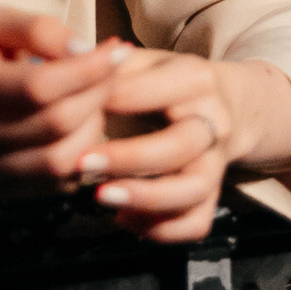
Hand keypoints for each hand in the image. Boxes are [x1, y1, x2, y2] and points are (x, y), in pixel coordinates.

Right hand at [0, 8, 129, 187]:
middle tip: (114, 71)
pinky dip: (82, 156)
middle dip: (98, 95)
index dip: (88, 70)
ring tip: (97, 98)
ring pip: (58, 161)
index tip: (119, 51)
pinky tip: (85, 125)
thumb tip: (85, 51)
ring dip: (94, 127)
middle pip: (53, 125)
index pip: (37, 86)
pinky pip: (54, 184)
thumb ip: (39, 29)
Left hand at [73, 54, 290, 242]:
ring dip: (146, 199)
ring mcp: (216, 162)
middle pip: (180, 146)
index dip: (112, 100)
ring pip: (194, 190)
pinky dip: (161, 230)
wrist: (229, 105)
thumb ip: (107, 64)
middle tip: (83, 162)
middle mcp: (214, 122)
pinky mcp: (212, 195)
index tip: (72, 107)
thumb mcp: (145, 62)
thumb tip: (61, 59)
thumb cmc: (169, 82)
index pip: (155, 91)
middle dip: (129, 159)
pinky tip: (125, 218)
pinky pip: (196, 223)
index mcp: (196, 80)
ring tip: (102, 198)